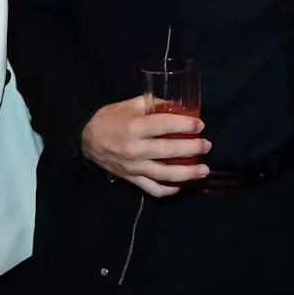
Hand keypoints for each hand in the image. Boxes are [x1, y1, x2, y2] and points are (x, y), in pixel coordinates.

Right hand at [80, 95, 209, 197]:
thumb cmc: (110, 118)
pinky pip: (152, 189)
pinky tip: (181, 185)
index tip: (200, 125)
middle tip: (207, 146)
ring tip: (203, 170)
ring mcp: (134, 167)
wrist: (86, 139)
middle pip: (169, 152)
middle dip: (192, 149)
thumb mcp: (131, 104)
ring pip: (164, 175)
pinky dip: (168, 190)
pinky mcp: (132, 179)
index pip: (165, 125)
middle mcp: (135, 149)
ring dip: (187, 174)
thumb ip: (155, 104)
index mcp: (135, 127)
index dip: (185, 125)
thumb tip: (179, 107)